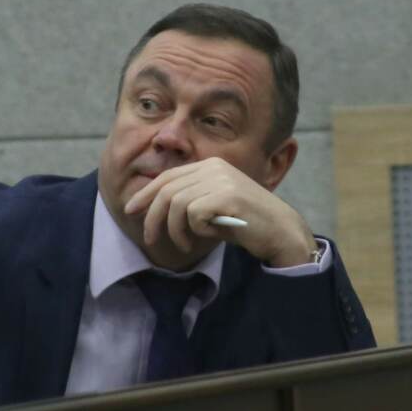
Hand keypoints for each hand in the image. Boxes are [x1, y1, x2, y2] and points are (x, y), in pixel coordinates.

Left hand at [124, 156, 316, 267]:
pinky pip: (193, 214)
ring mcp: (222, 180)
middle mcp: (215, 168)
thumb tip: (155, 207)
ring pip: (176, 204)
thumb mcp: (214, 208)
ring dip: (174, 230)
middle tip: (150, 240)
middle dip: (153, 217)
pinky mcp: (228, 196)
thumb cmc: (246, 224)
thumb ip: (190, 202)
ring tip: (185, 244)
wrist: (280, 231)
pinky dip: (194, 230)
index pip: (168, 176)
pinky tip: (206, 236)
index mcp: (212, 165)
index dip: (146, 194)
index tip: (131, 210)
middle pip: (166, 190)